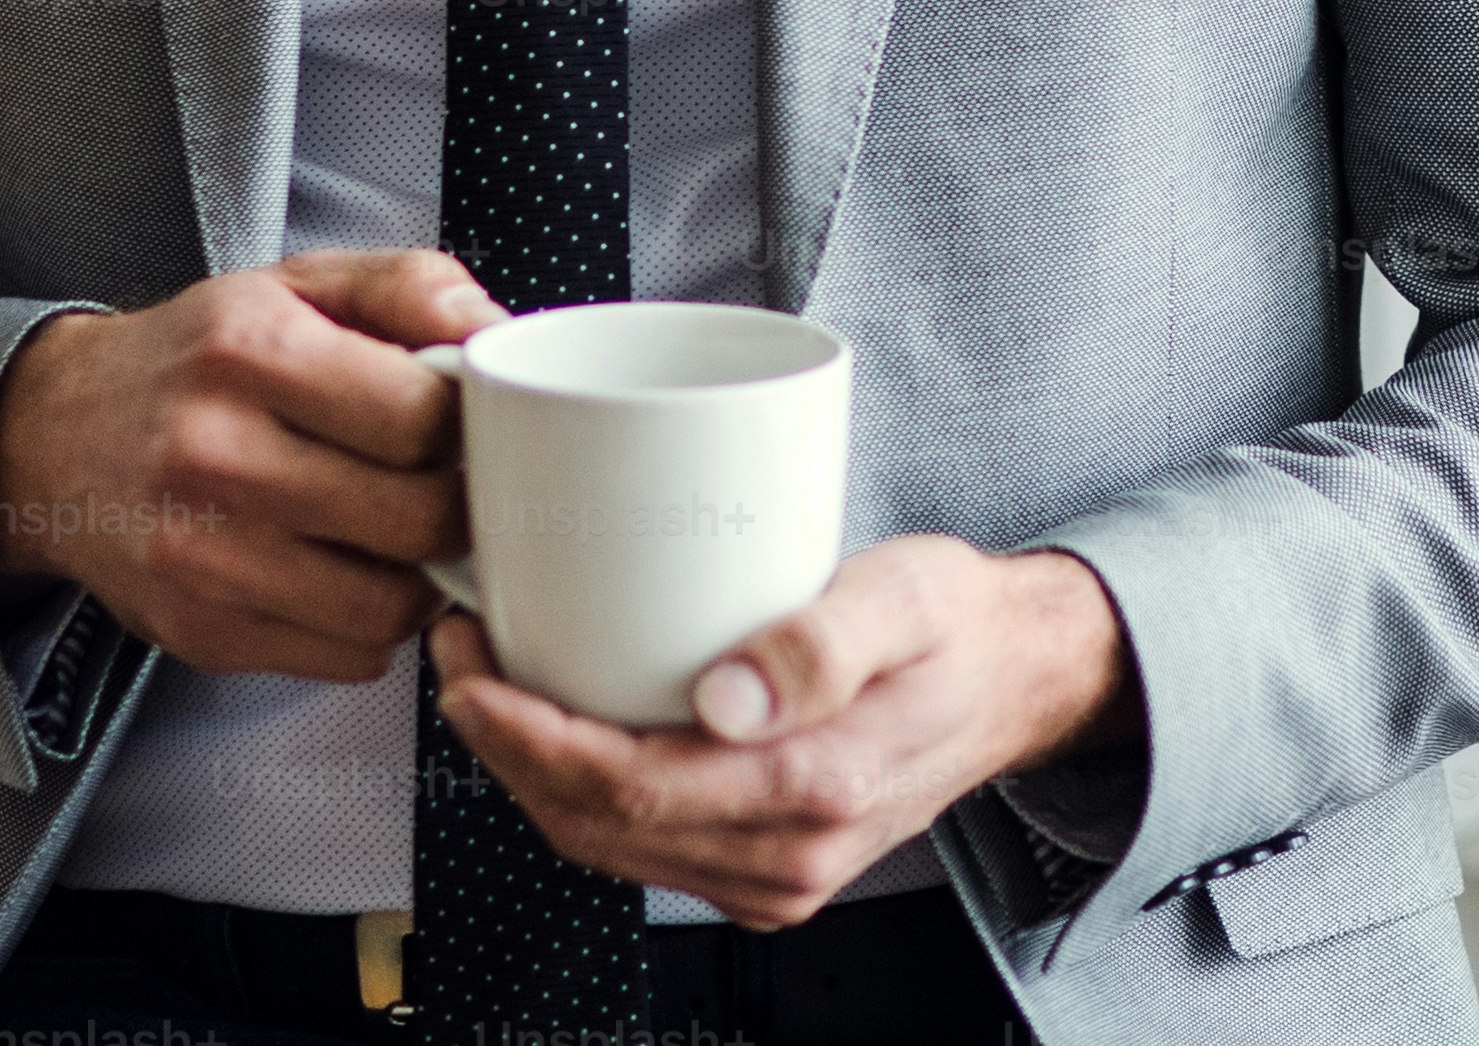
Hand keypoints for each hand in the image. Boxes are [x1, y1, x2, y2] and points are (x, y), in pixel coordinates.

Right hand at [0, 246, 495, 677]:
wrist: (54, 437)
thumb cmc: (198, 359)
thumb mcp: (295, 284)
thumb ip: (406, 285)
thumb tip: (494, 329)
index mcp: (250, 351)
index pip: (420, 416)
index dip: (465, 424)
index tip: (458, 422)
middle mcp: (216, 457)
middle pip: (416, 519)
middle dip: (455, 504)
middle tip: (445, 483)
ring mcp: (202, 558)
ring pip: (388, 608)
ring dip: (418, 578)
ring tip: (399, 533)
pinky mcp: (201, 633)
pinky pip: (345, 659)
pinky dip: (368, 625)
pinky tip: (346, 573)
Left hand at [429, 534, 1137, 925]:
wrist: (1017, 683)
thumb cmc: (957, 625)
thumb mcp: (908, 598)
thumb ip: (826, 642)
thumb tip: (728, 697)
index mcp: (814, 791)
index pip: (628, 788)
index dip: (528, 737)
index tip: (473, 668)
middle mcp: (787, 859)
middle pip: (597, 827)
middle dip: (505, 749)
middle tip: (461, 655)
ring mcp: (775, 880)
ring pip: (607, 848)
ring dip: (530, 775)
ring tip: (488, 682)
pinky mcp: (763, 873)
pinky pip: (641, 850)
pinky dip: (580, 796)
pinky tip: (556, 730)